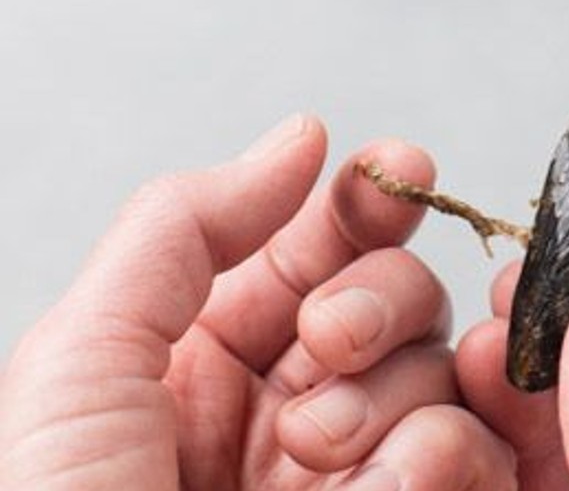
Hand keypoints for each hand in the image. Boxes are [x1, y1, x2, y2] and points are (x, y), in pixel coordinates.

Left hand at [0, 116, 513, 490]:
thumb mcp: (81, 370)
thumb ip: (186, 228)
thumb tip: (302, 139)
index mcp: (199, 362)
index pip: (308, 246)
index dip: (363, 200)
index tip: (400, 173)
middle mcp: (283, 412)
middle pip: (391, 296)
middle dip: (375, 300)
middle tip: (327, 344)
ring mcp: (347, 476)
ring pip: (434, 373)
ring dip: (391, 393)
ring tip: (321, 452)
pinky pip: (461, 457)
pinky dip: (433, 461)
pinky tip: (373, 490)